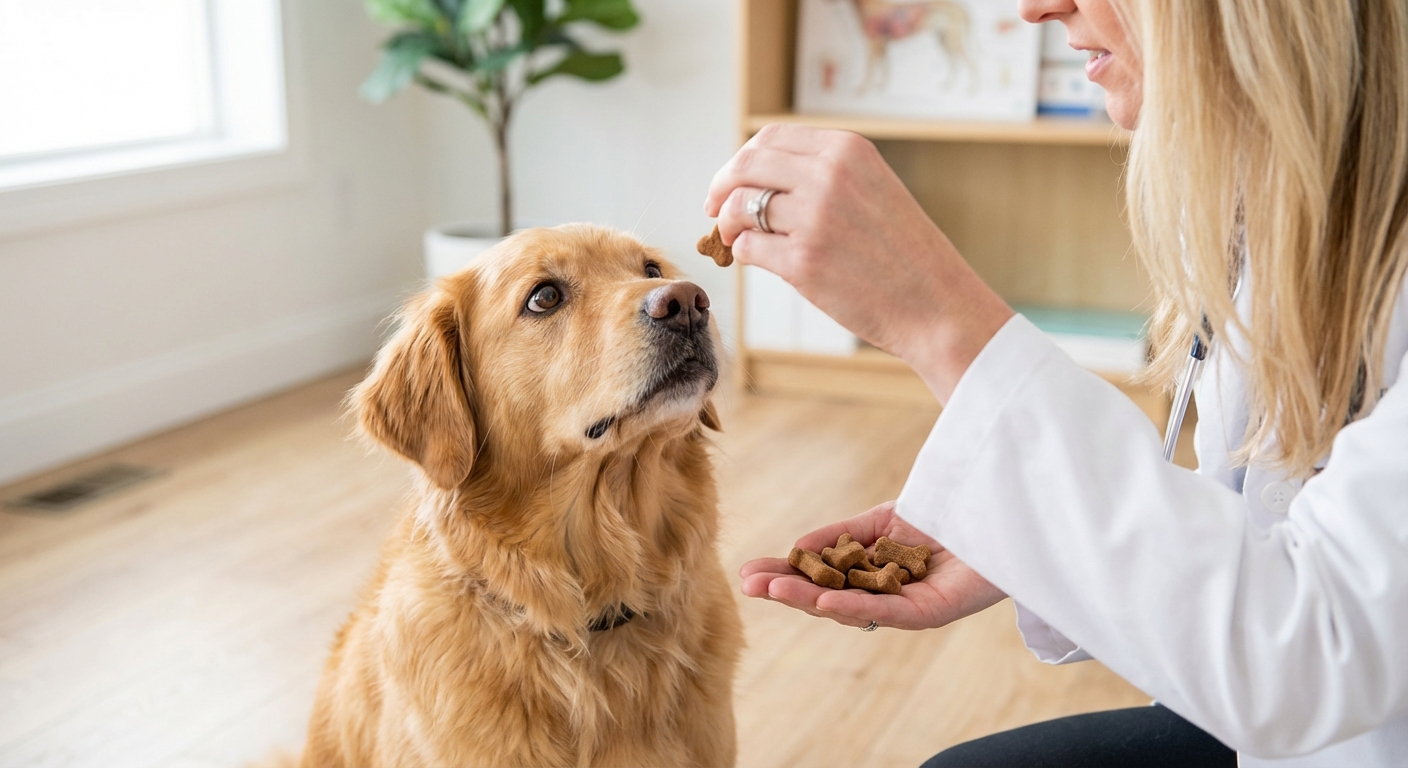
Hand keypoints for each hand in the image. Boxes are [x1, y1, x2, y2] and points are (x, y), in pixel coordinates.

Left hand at [704, 124, 1012, 401]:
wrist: (937, 303)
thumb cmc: (904, 253)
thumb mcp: (872, 189)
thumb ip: (822, 174)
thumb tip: (755, 179)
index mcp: (847, 150)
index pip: (769, 139)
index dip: (741, 160)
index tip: (731, 182)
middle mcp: (829, 176)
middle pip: (745, 165)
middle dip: (721, 187)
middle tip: (714, 209)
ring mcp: (814, 219)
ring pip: (739, 207)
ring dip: (728, 224)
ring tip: (734, 239)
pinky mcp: (803, 262)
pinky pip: (749, 247)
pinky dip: (744, 252)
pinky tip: (757, 259)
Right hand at [739, 501, 1006, 630]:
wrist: (999, 510)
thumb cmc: (947, 512)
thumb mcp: (882, 519)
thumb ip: (842, 534)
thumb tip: (798, 546)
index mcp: (872, 575)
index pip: (820, 579)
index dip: (784, 576)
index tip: (747, 572)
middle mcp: (886, 595)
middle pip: (827, 598)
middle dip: (786, 591)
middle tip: (748, 586)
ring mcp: (907, 606)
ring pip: (850, 608)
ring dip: (808, 600)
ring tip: (774, 591)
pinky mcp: (932, 612)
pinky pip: (886, 611)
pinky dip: (853, 606)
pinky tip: (822, 601)